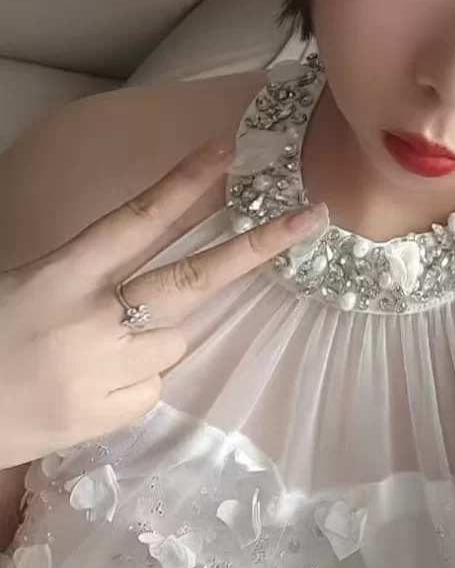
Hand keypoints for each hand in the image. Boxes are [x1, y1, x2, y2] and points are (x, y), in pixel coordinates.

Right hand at [0, 139, 326, 469]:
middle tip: (312, 217)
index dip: (185, 183)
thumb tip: (155, 264)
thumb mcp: (27, 285)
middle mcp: (92, 320)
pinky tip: (91, 384)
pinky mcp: (111, 417)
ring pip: (174, 338)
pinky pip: (153, 386)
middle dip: (258, 246)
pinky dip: (136, 380)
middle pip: (192, 276)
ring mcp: (106, 372)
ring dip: (154, 336)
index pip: (137, 219)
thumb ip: (89, 274)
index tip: (228, 150)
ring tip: (95, 349)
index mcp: (61, 274)